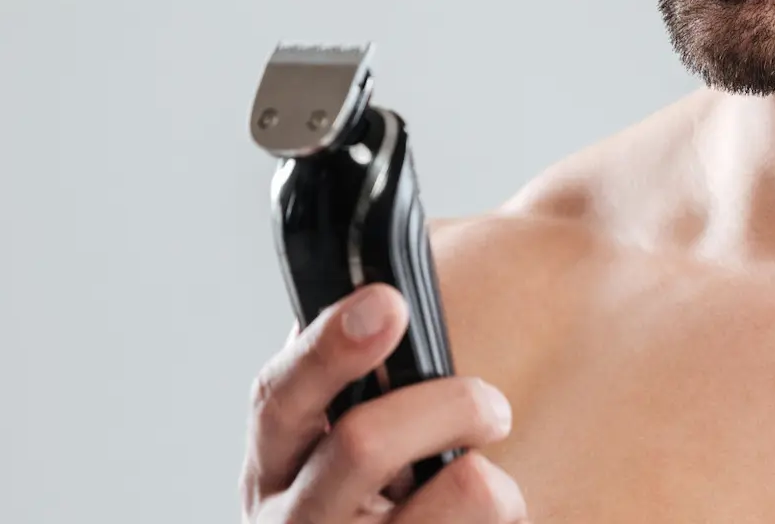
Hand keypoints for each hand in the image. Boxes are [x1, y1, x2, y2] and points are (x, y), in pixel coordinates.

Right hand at [241, 283, 527, 520]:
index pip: (280, 394)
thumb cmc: (406, 460)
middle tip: (491, 405)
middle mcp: (291, 520)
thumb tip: (403, 275)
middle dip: (440, 410)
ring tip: (498, 484)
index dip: (331, 345)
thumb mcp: (372, 403)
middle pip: (358, 448)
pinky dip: (496, 520)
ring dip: (479, 491)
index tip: (392, 304)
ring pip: (420, 520)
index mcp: (276, 457)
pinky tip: (498, 513)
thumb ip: (373, 344)